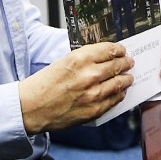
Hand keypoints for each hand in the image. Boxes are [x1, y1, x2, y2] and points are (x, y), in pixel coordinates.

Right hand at [17, 42, 133, 133]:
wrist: (31, 107)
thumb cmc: (44, 84)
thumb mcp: (64, 62)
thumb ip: (85, 59)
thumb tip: (104, 57)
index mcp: (80, 58)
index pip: (109, 50)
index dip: (119, 50)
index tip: (122, 51)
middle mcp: (89, 74)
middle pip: (117, 65)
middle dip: (125, 63)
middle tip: (129, 62)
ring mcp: (93, 93)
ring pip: (119, 83)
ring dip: (126, 79)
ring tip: (128, 77)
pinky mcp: (94, 110)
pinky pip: (114, 100)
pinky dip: (119, 95)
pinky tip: (120, 92)